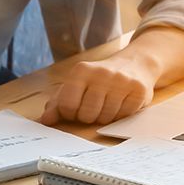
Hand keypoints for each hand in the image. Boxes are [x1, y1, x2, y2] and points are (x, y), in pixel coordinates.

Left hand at [40, 56, 158, 125]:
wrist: (135, 64)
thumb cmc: (100, 79)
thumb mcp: (78, 84)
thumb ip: (58, 102)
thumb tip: (45, 120)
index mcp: (81, 70)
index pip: (67, 106)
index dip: (71, 113)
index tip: (77, 108)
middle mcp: (102, 73)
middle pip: (86, 115)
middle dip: (89, 117)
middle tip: (95, 106)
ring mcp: (122, 81)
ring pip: (105, 118)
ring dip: (105, 117)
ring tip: (109, 103)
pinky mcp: (138, 91)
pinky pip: (123, 116)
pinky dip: (121, 115)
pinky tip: (122, 103)